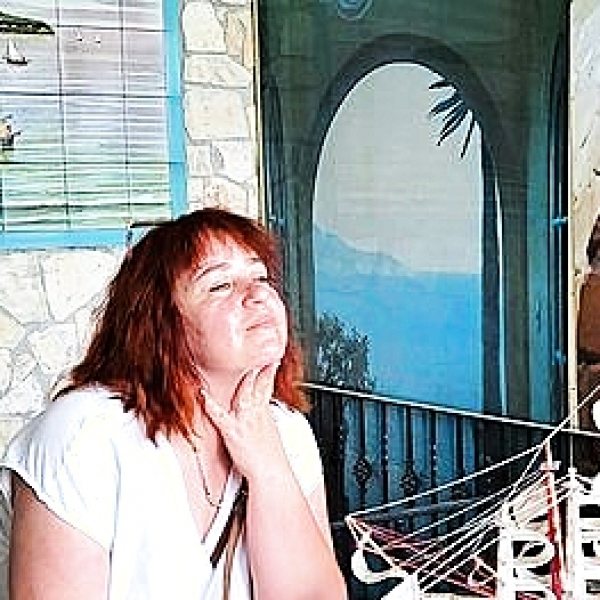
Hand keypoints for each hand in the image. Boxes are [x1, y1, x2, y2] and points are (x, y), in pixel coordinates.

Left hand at [202, 364, 288, 482]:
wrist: (272, 473)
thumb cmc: (271, 458)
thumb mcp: (271, 432)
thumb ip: (263, 418)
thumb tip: (261, 412)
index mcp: (265, 412)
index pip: (266, 384)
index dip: (267, 369)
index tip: (268, 356)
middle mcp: (256, 412)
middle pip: (256, 383)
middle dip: (256, 365)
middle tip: (255, 350)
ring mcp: (244, 420)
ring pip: (242, 393)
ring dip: (239, 377)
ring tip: (232, 360)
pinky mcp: (233, 432)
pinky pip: (220, 415)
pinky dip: (210, 404)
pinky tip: (202, 395)